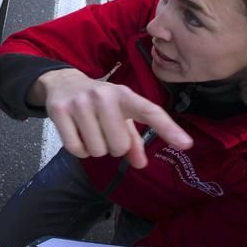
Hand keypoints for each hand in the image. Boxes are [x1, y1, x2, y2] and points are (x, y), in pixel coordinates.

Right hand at [31, 69, 192, 168]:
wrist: (63, 82)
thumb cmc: (99, 102)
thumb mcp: (120, 113)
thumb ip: (133, 139)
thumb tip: (141, 164)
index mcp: (124, 95)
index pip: (149, 111)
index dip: (168, 128)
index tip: (186, 144)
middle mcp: (103, 96)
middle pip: (119, 145)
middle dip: (114, 147)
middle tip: (105, 132)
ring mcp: (80, 103)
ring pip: (97, 150)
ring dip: (96, 148)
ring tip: (90, 130)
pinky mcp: (60, 111)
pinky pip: (77, 149)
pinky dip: (80, 150)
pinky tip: (78, 134)